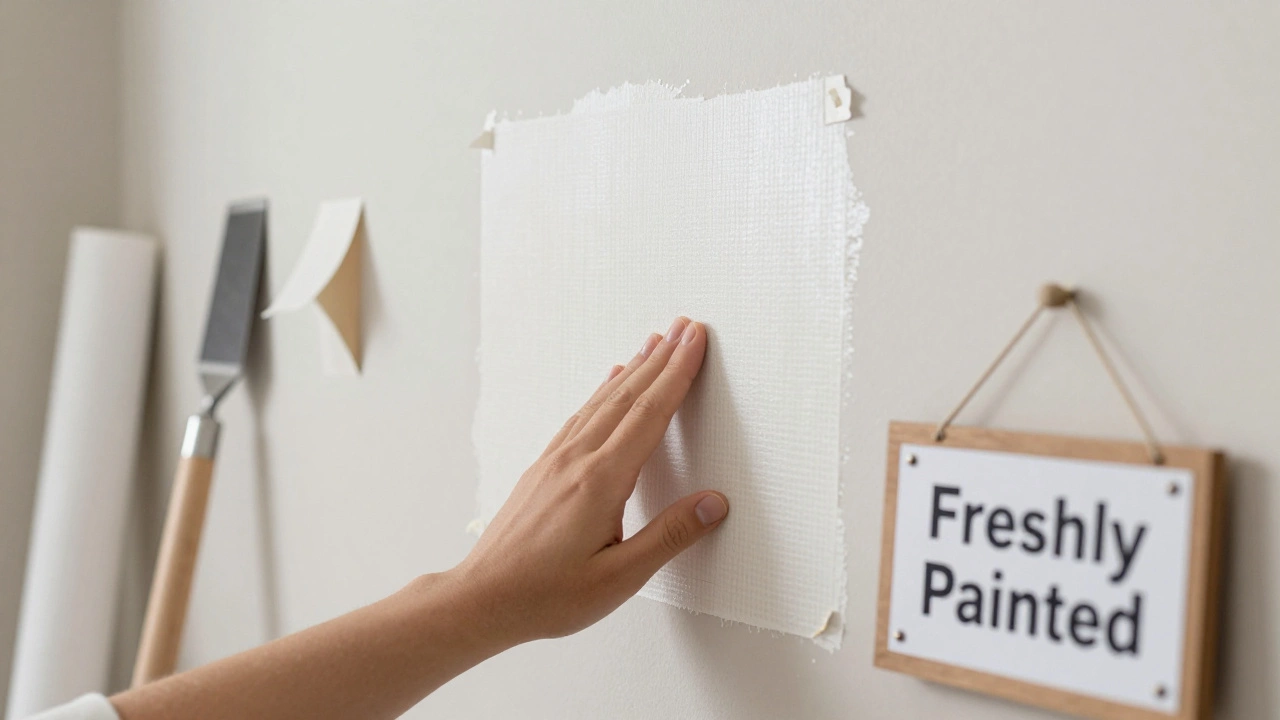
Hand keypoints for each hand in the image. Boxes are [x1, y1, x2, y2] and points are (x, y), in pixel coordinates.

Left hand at [454, 316, 728, 644]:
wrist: (482, 599)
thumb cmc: (546, 595)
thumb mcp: (619, 578)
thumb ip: (669, 537)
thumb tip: (713, 504)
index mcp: (601, 482)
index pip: (650, 415)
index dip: (677, 374)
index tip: (696, 342)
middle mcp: (577, 460)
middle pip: (628, 396)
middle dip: (661, 359)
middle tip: (686, 327)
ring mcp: (556, 461)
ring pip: (602, 401)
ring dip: (634, 369)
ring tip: (655, 343)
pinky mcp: (543, 469)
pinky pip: (581, 416)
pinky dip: (602, 392)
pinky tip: (609, 384)